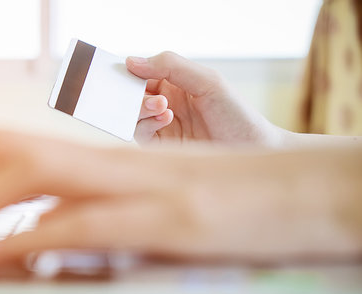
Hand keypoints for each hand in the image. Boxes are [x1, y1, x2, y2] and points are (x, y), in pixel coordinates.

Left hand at [0, 130, 361, 269]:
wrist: (301, 192)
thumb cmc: (225, 198)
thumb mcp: (147, 198)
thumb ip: (91, 207)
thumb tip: (33, 230)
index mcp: (109, 155)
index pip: (13, 142)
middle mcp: (117, 160)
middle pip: (9, 150)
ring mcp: (142, 186)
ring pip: (33, 170)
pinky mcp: (169, 222)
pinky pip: (84, 220)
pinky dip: (29, 238)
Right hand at [128, 52, 284, 145]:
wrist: (250, 150)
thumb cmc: (235, 114)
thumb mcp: (206, 80)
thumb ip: (170, 66)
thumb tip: (132, 61)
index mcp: (175, 82)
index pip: (143, 72)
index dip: (131, 70)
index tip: (123, 70)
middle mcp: (166, 103)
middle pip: (133, 93)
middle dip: (132, 91)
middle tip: (142, 91)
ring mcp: (162, 125)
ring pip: (133, 113)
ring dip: (141, 107)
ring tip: (161, 106)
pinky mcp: (160, 146)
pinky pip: (140, 133)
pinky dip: (147, 123)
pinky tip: (166, 118)